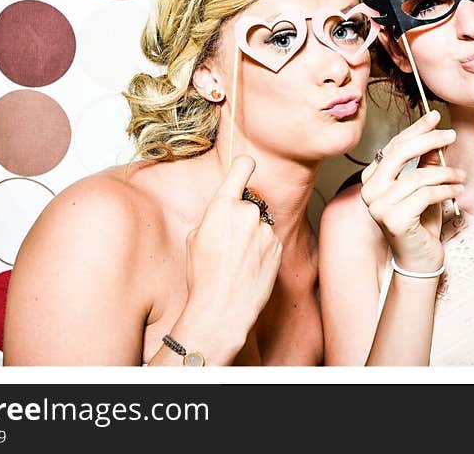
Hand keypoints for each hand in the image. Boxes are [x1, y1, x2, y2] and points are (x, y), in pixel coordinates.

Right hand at [182, 155, 281, 341]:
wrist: (223, 308)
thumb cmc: (203, 276)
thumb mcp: (195, 238)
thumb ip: (214, 218)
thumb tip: (224, 216)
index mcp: (223, 206)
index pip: (242, 168)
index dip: (244, 166)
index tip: (246, 165)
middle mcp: (248, 213)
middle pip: (248, 205)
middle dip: (241, 218)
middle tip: (229, 243)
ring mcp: (266, 230)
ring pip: (259, 225)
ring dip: (252, 236)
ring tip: (238, 261)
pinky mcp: (278, 247)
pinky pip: (269, 241)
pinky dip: (262, 250)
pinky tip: (249, 268)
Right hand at [360, 110, 463, 272]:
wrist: (419, 259)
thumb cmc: (419, 223)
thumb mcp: (424, 187)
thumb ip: (425, 164)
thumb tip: (436, 138)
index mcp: (372, 179)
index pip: (393, 146)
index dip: (415, 130)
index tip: (435, 117)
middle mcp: (369, 191)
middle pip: (399, 154)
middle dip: (429, 141)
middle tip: (451, 136)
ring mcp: (378, 207)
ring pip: (417, 176)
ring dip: (446, 173)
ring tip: (460, 176)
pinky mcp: (393, 220)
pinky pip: (425, 195)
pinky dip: (446, 190)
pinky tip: (457, 191)